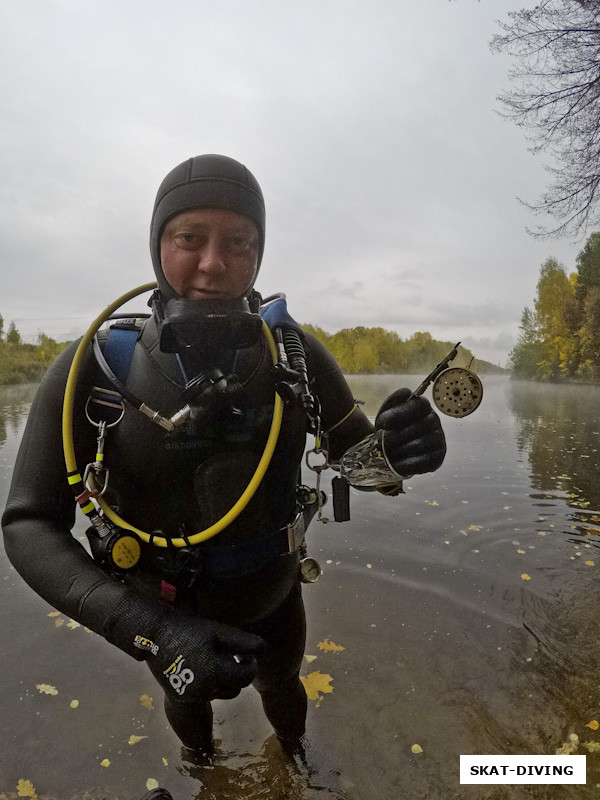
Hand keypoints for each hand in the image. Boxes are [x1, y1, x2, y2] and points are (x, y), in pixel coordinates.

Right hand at [106, 593, 265, 700]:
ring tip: (215, 660)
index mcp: (215, 672)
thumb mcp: (217, 631)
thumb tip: (265, 648)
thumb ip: (242, 641)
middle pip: (235, 689)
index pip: (246, 677)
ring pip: (219, 693)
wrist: (154, 636)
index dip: (251, 665)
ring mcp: (191, 696)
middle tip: (233, 655)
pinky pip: (203, 695)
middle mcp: (204, 689)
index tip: (247, 654)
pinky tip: (201, 666)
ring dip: (223, 680)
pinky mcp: (180, 696)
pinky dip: (207, 684)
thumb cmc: (189, 630)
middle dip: (237, 674)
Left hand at [375, 388, 445, 475]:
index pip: (420, 404)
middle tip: (383, 442)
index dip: (400, 414)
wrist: (386, 453)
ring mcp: (439, 440)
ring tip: (388, 454)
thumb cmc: (388, 430)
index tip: (383, 423)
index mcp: (423, 407)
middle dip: (398, 435)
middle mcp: (434, 421)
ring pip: (422, 444)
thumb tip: (407, 392)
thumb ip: (393, 401)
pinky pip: (425, 461)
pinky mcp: (438, 459)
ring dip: (401, 450)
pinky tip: (397, 464)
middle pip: (422, 425)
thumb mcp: (386, 414)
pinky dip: (407, 464)